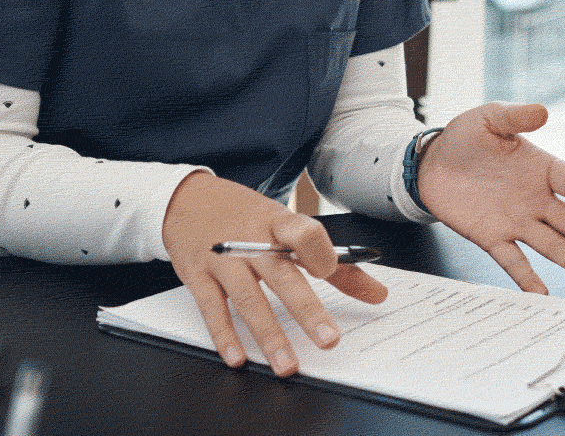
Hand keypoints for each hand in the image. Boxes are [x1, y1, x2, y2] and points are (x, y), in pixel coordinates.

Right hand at [161, 170, 387, 375]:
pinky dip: (225, 336)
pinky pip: (212, 309)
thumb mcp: (288, 226)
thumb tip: (377, 293)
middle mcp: (251, 240)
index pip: (304, 232)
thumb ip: (334, 262)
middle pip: (281, 275)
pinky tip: (238, 358)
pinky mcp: (198, 276)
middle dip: (306, 309)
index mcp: (278, 223)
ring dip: (269, 335)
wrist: (187, 199)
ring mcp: (223, 258)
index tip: (330, 272)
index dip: (319, 252)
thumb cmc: (246, 216)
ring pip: (248, 298)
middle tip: (328, 340)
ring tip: (287, 365)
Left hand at [416, 102, 564, 292]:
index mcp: (540, 168)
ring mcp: (517, 221)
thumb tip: (542, 111)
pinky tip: (540, 293)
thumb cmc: (467, 137)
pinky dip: (526, 277)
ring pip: (549, 242)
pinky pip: (513, 260)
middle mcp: (536, 199)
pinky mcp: (493, 238)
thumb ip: (514, 117)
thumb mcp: (489, 119)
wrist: (433, 163)